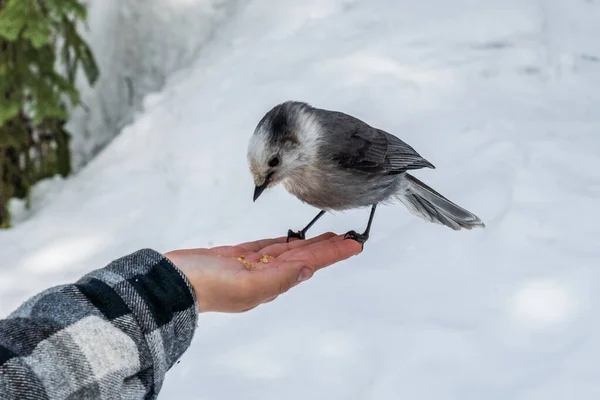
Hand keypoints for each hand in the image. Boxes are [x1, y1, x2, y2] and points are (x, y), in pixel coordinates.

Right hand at [164, 232, 361, 312]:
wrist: (171, 281)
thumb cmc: (206, 286)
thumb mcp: (246, 285)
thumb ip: (279, 278)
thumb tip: (308, 270)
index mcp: (271, 283)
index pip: (309, 264)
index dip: (332, 253)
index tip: (354, 244)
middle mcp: (265, 274)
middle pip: (304, 256)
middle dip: (326, 247)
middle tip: (348, 238)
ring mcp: (251, 264)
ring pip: (288, 250)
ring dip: (309, 243)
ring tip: (328, 236)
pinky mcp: (236, 255)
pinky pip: (267, 246)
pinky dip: (282, 242)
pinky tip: (292, 240)